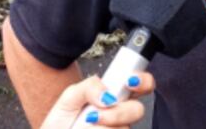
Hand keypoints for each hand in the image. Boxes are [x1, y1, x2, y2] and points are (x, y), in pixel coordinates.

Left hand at [39, 72, 154, 128]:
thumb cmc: (61, 120)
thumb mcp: (71, 96)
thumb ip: (91, 86)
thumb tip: (108, 95)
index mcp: (118, 95)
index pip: (143, 84)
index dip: (143, 81)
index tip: (130, 81)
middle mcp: (122, 114)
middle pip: (138, 110)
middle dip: (117, 113)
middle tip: (96, 116)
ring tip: (84, 126)